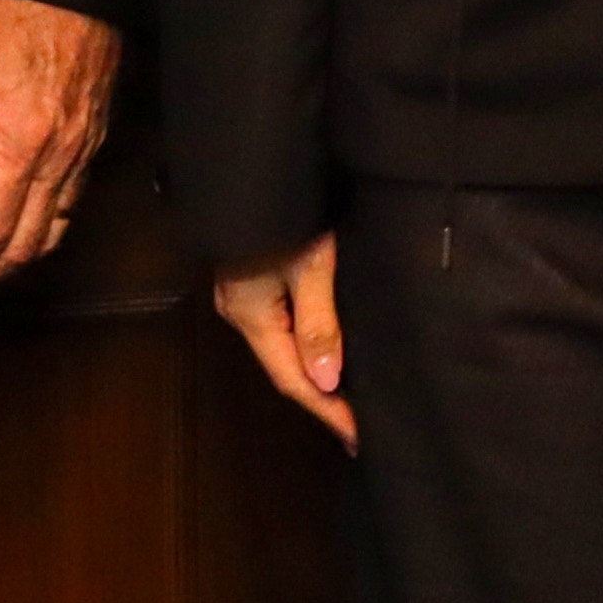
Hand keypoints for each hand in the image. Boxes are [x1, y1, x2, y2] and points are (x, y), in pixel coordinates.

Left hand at [0, 0, 122, 325]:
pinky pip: (65, 212)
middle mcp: (60, 157)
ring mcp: (81, 153)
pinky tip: (7, 246)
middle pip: (16, 249)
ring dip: (1, 275)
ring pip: (47, 237)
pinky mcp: (91, 143)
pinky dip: (32, 243)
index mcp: (25, 139)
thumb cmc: (17, 9)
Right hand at [213, 233, 354, 451]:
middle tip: (359, 426)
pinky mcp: (255, 279)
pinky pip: (284, 326)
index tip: (358, 437)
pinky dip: (308, 347)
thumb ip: (318, 324)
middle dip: (322, 399)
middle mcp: (242, 312)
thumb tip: (327, 381)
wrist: (260, 164)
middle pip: (286, 368)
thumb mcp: (311, 267)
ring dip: (316, 374)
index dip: (327, 410)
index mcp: (252, 316)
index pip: (293, 380)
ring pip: (284, 348)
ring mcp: (245, 296)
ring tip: (350, 400)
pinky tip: (329, 354)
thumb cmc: (290, 213)